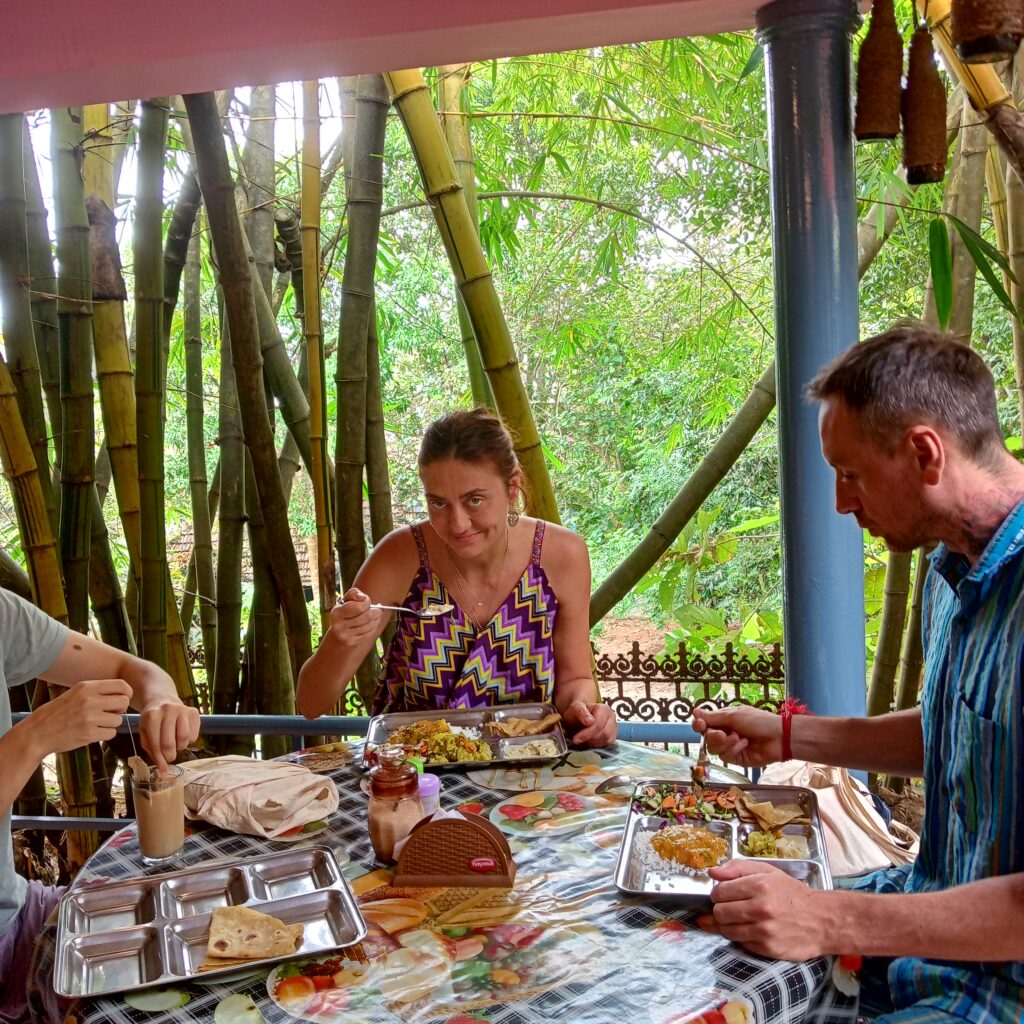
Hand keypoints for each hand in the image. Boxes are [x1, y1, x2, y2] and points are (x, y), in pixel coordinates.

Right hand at [22, 679, 131, 757]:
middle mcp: (90, 700)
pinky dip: (105, 734)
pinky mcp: (89, 734)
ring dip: (111, 723)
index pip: (122, 685)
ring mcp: (90, 717)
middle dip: (120, 709)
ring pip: (118, 719)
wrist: (38, 733)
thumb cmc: (58, 712)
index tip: (121, 700)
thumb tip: (123, 694)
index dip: (126, 693)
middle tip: (110, 713)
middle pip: (124, 702)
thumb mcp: (76, 693)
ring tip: (96, 724)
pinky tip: (93, 732)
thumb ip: (97, 691)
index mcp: (87, 687)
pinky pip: (111, 733)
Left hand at [138, 700, 199, 772]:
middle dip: (170, 755)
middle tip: (169, 757)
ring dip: (180, 747)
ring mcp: (182, 709)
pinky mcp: (194, 711)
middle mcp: (168, 710)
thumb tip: (163, 770)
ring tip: (176, 744)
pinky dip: (189, 741)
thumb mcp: (145, 731)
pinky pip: (194, 734)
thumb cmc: (152, 719)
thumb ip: (151, 749)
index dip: (159, 760)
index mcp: (152, 716)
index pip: (156, 744)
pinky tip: (182, 736)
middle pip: (170, 742)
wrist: (162, 699)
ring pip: (184, 738)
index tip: (162, 770)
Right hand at [330, 588, 387, 649]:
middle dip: (377, 611)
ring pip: (370, 626)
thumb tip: (363, 597)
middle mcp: (339, 625)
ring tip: (377, 616)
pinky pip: (369, 634)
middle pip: (367, 617)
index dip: (367, 601)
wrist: (339, 629)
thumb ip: (354, 593)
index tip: (367, 600)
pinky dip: (374, 627)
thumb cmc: (346, 610)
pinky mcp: (351, 642)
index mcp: (337, 612)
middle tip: (379, 609)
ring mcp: (345, 635)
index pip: (359, 607)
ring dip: (377, 619)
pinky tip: (372, 624)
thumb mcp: (347, 599)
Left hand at [563, 701, 616, 746]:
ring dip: (593, 742)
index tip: (576, 739)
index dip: (587, 734)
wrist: (578, 717)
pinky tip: (588, 741)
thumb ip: (581, 712)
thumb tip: (590, 721)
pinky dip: (597, 745)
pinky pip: (607, 744)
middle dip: (590, 739)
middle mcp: (612, 717)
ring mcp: (614, 727)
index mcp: (604, 709)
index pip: (598, 725)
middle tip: (578, 741)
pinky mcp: (612, 736)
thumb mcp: (575, 708)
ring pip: (607, 740)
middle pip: (605, 733)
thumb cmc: (578, 712)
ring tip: (583, 739)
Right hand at [692, 706, 781, 768]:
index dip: (699, 725)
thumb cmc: (757, 721)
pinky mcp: (735, 758)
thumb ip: (713, 717)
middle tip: (723, 734)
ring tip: (738, 738)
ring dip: (724, 743)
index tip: (699, 725)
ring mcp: (729, 746)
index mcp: (723, 719)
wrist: (778, 737)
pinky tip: (744, 744)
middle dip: (713, 736)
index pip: (703, 723)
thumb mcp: (734, 716)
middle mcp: (724, 733)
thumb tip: (694, 712)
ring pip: (713, 748)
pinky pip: (725, 756)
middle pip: (706, 737)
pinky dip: (733, 749)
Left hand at [710, 859, 830, 959]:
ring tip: (740, 918)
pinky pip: (740, 943)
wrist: (822, 920)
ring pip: (726, 930)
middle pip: (719, 912)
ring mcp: (764, 931)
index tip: (725, 894)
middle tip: (731, 907)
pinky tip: (752, 929)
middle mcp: (760, 909)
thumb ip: (737, 868)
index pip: (719, 891)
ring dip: (728, 925)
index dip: (718, 892)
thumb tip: (712, 871)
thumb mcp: (768, 871)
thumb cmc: (793, 893)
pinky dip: (742, 936)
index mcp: (759, 885)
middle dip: (720, 909)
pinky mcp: (767, 949)